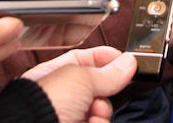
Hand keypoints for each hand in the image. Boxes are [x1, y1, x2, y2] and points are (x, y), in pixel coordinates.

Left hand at [21, 46, 136, 122]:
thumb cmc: (44, 103)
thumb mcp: (80, 78)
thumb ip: (106, 72)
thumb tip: (128, 63)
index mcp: (56, 73)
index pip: (86, 60)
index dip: (106, 58)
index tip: (124, 59)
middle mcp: (64, 95)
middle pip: (99, 87)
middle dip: (107, 89)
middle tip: (106, 89)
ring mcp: (71, 115)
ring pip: (102, 108)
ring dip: (103, 109)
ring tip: (94, 110)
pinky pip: (100, 122)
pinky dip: (99, 122)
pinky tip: (92, 122)